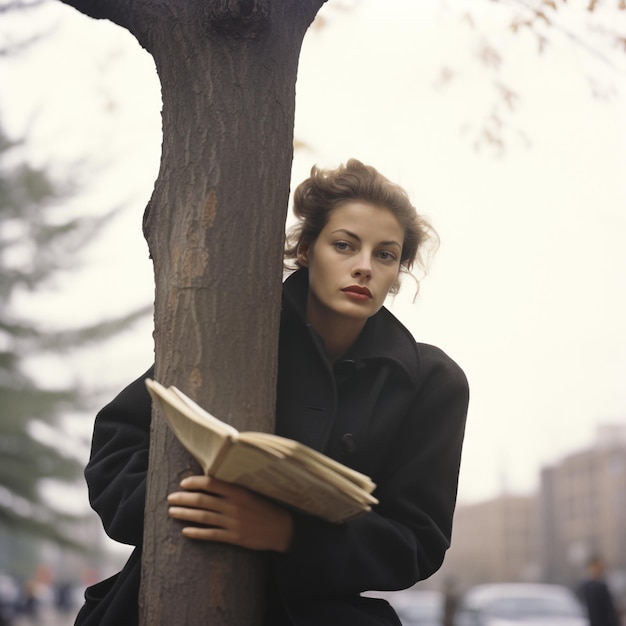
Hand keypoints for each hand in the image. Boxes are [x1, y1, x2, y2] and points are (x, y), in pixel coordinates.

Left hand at [167, 475, 292, 552]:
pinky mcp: (234, 538)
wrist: (283, 529)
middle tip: (170, 498)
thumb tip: (214, 480)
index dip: (195, 482)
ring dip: (185, 514)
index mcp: (239, 491)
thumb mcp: (253, 491)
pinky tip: (186, 531)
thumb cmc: (267, 507)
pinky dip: (197, 533)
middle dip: (183, 499)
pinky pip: (211, 534)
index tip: (183, 483)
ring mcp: (233, 522)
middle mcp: (234, 506)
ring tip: (172, 512)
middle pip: (202, 500)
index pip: (211, 483)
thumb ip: (235, 487)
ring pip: (203, 517)